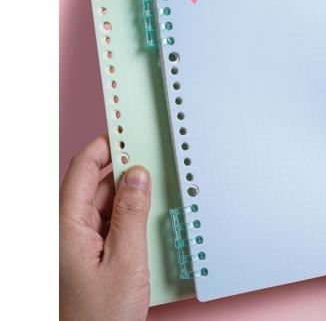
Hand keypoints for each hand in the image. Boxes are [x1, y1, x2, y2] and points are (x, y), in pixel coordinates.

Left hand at [60, 134, 150, 320]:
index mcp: (65, 227)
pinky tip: (144, 214)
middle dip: (121, 169)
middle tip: (148, 159)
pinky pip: (105, 220)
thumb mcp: (126, 262)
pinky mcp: (86, 251)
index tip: (123, 132)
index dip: (102, 146)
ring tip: (151, 189)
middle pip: (92, 183)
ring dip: (125, 193)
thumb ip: (131, 214)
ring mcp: (75, 241)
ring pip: (101, 202)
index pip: (81, 169)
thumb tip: (138, 176)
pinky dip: (124, 213)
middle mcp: (66, 229)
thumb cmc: (102, 318)